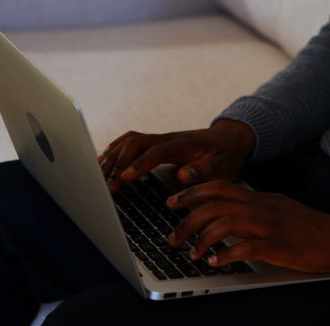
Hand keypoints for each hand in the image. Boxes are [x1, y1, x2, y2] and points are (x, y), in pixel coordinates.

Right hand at [98, 120, 254, 192]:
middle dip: (119, 162)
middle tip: (107, 184)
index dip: (140, 164)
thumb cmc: (227, 155)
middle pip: (136, 143)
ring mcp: (161, 138)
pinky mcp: (156, 142)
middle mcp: (169, 139)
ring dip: (113, 155)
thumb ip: (205, 170)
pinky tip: (104, 163)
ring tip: (98, 175)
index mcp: (184, 146)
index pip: (156, 151)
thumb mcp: (224, 166)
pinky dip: (115, 150)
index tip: (126, 178)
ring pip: (130, 140)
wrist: (231, 138)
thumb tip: (183, 174)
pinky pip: (130, 141)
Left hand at [166, 180, 329, 273]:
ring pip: (226, 223)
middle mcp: (260, 207)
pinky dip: (226, 254)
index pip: (218, 188)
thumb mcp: (277, 207)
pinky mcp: (277, 245)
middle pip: (215, 205)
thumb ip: (253, 206)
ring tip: (192, 254)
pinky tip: (215, 262)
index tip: (172, 202)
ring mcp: (268, 225)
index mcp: (258, 198)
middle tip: (172, 236)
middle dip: (187, 220)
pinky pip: (246, 247)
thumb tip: (228, 211)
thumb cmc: (307, 225)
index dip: (192, 193)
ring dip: (202, 239)